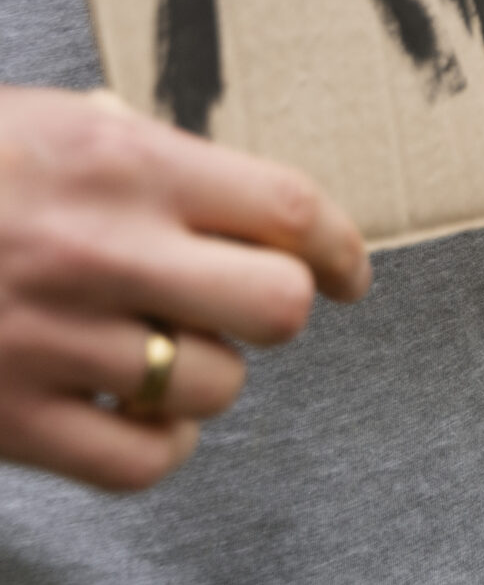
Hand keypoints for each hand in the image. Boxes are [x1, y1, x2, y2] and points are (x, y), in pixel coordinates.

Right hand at [0, 87, 369, 491]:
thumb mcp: (36, 123)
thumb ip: (138, 155)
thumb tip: (234, 200)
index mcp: (118, 159)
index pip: (289, 209)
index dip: (341, 250)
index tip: (349, 276)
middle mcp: (99, 247)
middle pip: (275, 307)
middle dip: (274, 314)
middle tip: (238, 313)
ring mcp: (51, 338)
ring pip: (216, 386)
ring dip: (206, 379)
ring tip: (154, 355)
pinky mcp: (8, 421)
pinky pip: (146, 461)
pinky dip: (160, 447)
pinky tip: (132, 418)